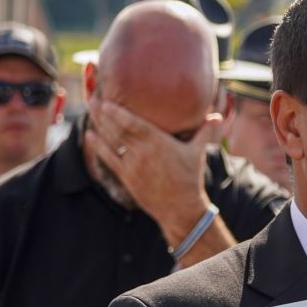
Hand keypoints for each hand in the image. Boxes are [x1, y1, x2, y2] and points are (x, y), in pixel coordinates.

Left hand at [87, 100, 221, 242]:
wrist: (181, 207)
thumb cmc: (190, 177)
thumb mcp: (197, 152)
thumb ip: (203, 131)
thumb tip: (216, 116)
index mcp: (159, 143)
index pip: (133, 124)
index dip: (117, 113)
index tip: (106, 102)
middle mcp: (143, 152)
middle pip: (117, 130)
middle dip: (102, 114)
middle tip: (92, 100)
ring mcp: (133, 165)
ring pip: (111, 142)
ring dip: (98, 125)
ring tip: (90, 112)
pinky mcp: (127, 177)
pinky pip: (108, 158)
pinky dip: (98, 146)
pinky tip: (90, 135)